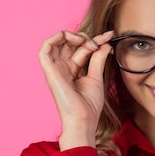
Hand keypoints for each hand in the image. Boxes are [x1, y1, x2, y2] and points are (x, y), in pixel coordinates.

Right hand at [37, 30, 114, 150]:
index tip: (110, 36)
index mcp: (73, 69)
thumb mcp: (96, 77)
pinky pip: (44, 49)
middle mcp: (62, 67)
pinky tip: (72, 38)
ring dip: (71, 35)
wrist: (83, 120)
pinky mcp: (49, 71)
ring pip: (56, 41)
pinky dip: (55, 38)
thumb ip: (98, 59)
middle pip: (69, 42)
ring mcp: (55, 69)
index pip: (82, 48)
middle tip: (99, 43)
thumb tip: (105, 44)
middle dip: (85, 37)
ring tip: (85, 41)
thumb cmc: (89, 105)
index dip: (96, 39)